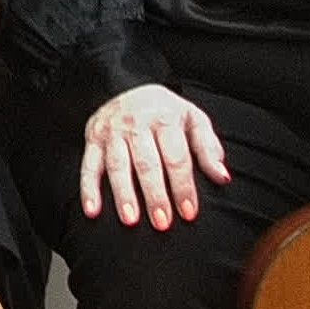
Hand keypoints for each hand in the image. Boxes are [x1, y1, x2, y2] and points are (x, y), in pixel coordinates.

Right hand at [79, 81, 228, 230]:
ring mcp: (111, 131)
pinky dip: (88, 188)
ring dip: (123, 194)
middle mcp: (135, 123)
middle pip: (146, 163)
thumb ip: (208, 147)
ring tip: (130, 220)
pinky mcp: (93, 138)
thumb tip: (221, 176)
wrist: (126, 85)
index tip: (188, 212)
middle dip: (154, 195)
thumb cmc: (165, 110)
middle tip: (162, 222)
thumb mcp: (193, 119)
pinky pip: (88, 165)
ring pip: (117, 165)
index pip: (176, 158)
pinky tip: (92, 210)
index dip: (183, 186)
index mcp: (164, 118)